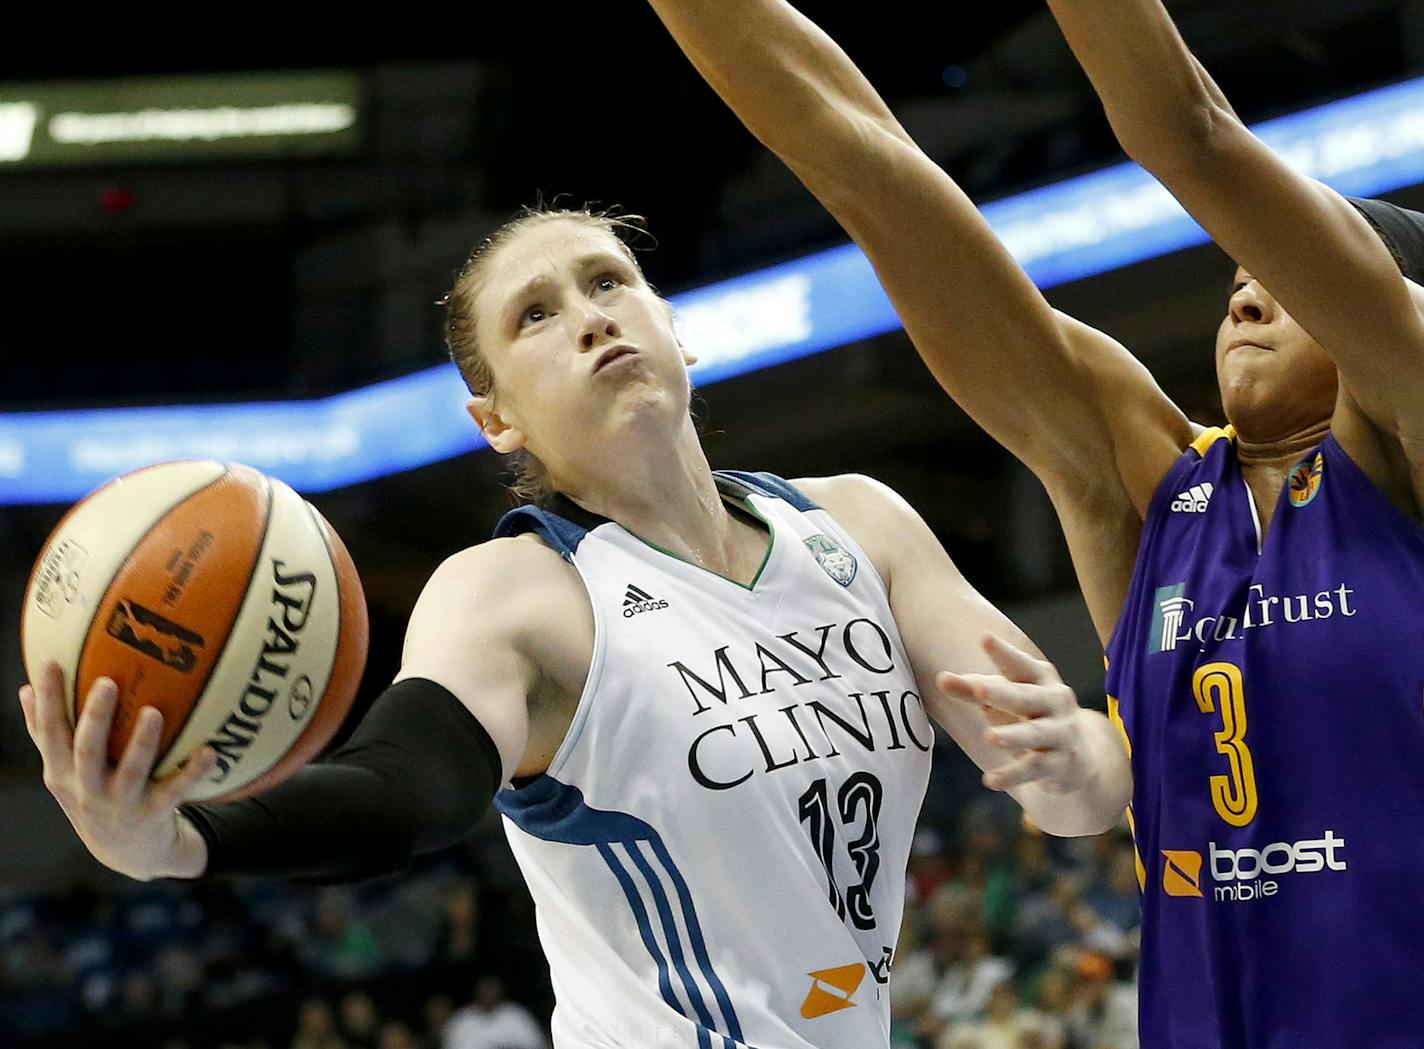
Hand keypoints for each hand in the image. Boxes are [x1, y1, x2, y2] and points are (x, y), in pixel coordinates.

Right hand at [18, 661, 216, 880]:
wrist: (126, 853)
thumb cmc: (93, 796)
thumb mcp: (64, 772)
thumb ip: (46, 734)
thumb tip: (25, 688)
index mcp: (63, 773)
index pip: (50, 733)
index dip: (48, 701)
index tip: (50, 663)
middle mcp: (87, 789)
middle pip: (87, 751)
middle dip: (95, 718)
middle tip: (108, 683)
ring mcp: (120, 804)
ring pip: (131, 772)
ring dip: (143, 743)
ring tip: (154, 712)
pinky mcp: (152, 815)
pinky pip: (176, 791)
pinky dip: (193, 772)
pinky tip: (211, 751)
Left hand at [936, 634, 1095, 794]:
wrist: (1079, 754)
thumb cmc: (1030, 713)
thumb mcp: (1004, 696)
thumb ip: (972, 688)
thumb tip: (941, 678)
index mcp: (1040, 678)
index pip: (1020, 664)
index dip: (1003, 653)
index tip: (984, 638)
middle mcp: (1055, 701)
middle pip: (1025, 697)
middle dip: (1003, 694)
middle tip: (980, 689)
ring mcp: (1061, 732)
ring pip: (1034, 735)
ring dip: (1013, 736)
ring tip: (990, 737)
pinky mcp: (1061, 763)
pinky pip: (1034, 769)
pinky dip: (1012, 775)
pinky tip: (990, 780)